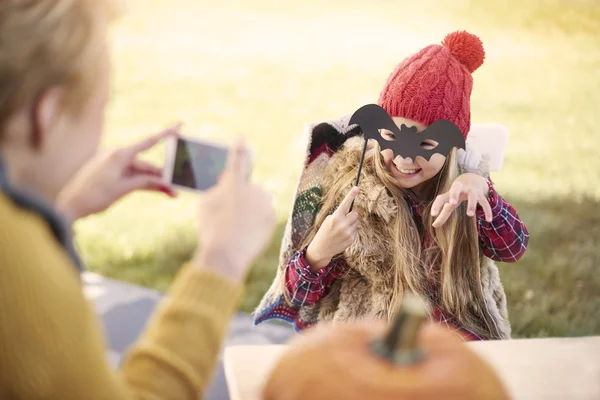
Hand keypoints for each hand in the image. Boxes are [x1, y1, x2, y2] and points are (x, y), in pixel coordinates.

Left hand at [56, 124, 179, 221]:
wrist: (69, 205)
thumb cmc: (93, 196)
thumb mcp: (123, 189)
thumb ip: (144, 182)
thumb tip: (164, 183)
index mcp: (119, 154)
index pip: (148, 141)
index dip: (166, 133)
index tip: (180, 125)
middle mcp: (117, 155)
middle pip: (147, 163)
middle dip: (162, 176)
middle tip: (176, 188)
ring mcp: (114, 164)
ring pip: (141, 172)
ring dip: (154, 182)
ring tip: (170, 194)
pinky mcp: (111, 172)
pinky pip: (131, 175)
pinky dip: (143, 182)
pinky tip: (156, 190)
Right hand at [193, 140, 276, 282]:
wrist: (227, 253)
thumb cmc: (211, 227)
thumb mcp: (206, 204)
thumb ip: (217, 190)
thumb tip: (226, 182)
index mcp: (233, 182)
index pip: (237, 160)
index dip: (238, 149)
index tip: (241, 138)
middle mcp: (252, 188)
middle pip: (248, 187)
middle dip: (242, 195)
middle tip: (231, 214)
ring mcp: (264, 202)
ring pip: (259, 200)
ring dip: (252, 207)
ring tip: (238, 225)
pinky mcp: (272, 216)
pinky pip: (264, 214)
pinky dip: (258, 220)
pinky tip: (247, 231)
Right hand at [305, 187, 359, 270]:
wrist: (322, 248)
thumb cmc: (325, 231)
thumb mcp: (328, 220)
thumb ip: (339, 215)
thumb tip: (352, 212)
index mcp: (335, 217)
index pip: (345, 204)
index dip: (351, 195)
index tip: (356, 188)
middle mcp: (343, 225)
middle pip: (355, 214)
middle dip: (351, 215)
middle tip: (344, 219)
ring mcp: (348, 233)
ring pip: (356, 222)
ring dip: (351, 223)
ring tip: (342, 229)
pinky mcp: (351, 239)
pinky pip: (356, 230)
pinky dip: (351, 231)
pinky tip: (343, 235)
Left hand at [430, 172, 491, 228]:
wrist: (473, 178)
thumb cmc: (457, 193)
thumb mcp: (450, 201)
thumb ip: (442, 214)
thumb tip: (434, 226)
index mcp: (450, 192)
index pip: (441, 198)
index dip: (437, 205)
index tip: (433, 214)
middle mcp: (460, 189)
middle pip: (456, 188)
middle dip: (454, 195)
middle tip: (452, 203)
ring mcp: (471, 191)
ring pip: (472, 196)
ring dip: (471, 204)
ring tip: (469, 214)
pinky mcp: (481, 195)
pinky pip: (485, 202)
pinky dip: (487, 210)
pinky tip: (488, 220)